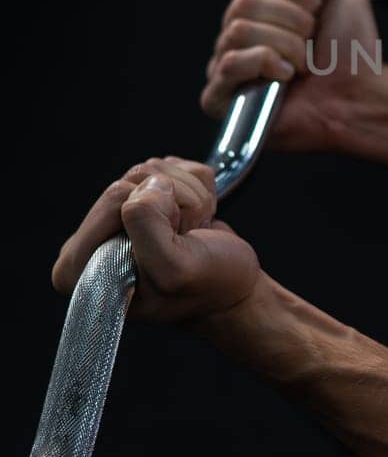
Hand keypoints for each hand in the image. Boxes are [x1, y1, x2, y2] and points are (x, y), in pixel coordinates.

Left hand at [52, 157, 260, 323]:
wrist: (236, 290)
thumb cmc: (209, 287)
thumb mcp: (175, 269)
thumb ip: (147, 225)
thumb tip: (150, 183)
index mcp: (83, 265)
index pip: (116, 198)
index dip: (155, 214)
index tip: (171, 243)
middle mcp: (95, 238)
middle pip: (134, 179)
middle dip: (174, 203)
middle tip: (184, 237)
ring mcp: (122, 216)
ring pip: (154, 169)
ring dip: (189, 197)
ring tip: (192, 232)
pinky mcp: (148, 198)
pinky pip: (172, 166)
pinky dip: (197, 188)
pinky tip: (196, 220)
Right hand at [200, 0, 381, 151]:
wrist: (361, 95)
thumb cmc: (351, 54)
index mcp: (259, 14)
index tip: (317, 18)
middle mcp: (237, 39)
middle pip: (243, 4)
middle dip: (292, 23)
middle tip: (311, 45)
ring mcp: (227, 70)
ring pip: (237, 31)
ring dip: (285, 46)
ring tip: (301, 66)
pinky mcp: (222, 101)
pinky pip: (228, 64)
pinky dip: (264, 64)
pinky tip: (284, 78)